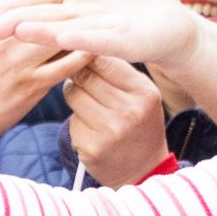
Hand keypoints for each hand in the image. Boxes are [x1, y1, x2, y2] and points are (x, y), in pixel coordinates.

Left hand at [64, 56, 169, 183]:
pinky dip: (76, 120)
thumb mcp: (142, 96)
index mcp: (144, 92)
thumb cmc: (140, 124)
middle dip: (78, 72)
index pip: (106, 60)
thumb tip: (85, 46)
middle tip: (81, 75)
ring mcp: (109, 131)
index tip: (82, 51)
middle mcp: (128, 111)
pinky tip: (90, 128)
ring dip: (74, 94)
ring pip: (73, 95)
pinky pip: (72, 120)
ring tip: (88, 102)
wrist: (143, 169)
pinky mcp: (91, 147)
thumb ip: (120, 73)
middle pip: (85, 75)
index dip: (89, 54)